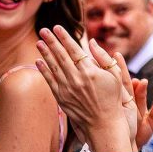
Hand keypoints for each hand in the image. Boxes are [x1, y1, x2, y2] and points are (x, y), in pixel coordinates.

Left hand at [34, 27, 137, 151]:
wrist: (104, 124)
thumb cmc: (113, 99)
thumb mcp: (114, 76)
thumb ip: (103, 58)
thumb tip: (92, 43)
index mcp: (90, 71)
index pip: (74, 50)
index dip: (64, 37)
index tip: (57, 27)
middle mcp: (76, 79)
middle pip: (60, 56)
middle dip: (51, 41)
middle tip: (43, 30)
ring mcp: (67, 89)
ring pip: (53, 67)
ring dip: (45, 53)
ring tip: (38, 42)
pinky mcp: (61, 99)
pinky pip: (50, 82)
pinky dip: (43, 71)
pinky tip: (38, 62)